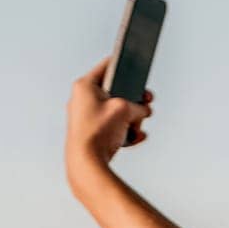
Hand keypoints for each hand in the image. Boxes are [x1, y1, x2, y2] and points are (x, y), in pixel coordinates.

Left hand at [66, 55, 154, 171]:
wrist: (87, 162)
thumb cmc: (99, 132)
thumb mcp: (125, 110)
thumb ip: (138, 105)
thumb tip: (143, 111)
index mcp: (85, 85)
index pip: (108, 66)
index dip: (126, 64)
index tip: (137, 64)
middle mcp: (82, 99)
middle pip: (116, 92)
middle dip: (134, 101)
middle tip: (146, 102)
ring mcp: (86, 116)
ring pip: (117, 111)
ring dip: (132, 119)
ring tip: (136, 127)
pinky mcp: (92, 133)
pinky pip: (114, 127)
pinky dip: (126, 131)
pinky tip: (134, 137)